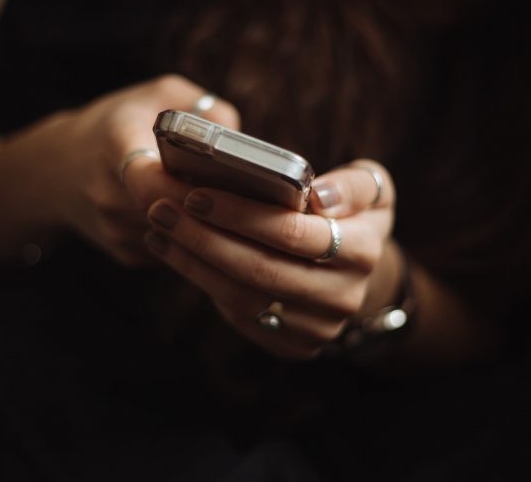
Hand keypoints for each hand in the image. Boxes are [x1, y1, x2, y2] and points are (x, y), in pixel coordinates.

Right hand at [0, 74, 238, 264]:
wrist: (56, 170)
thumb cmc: (116, 124)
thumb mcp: (157, 95)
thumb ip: (202, 108)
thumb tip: (241, 142)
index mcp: (114, 147)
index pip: (151, 180)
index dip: (189, 187)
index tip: (221, 182)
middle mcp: (109, 196)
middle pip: (174, 214)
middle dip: (212, 208)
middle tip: (249, 198)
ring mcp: (116, 232)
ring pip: (179, 237)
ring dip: (207, 226)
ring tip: (234, 207)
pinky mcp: (126, 255)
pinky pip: (173, 250)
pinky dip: (192, 237)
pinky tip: (203, 218)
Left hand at [145, 160, 396, 358]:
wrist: (354, 272)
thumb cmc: (351, 217)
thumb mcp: (371, 189)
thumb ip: (354, 185)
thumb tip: (319, 197)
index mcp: (363, 251)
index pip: (293, 233)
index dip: (240, 214)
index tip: (196, 195)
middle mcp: (343, 297)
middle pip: (260, 270)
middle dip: (203, 238)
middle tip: (161, 210)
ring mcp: (318, 328)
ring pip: (243, 297)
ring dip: (192, 263)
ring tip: (159, 230)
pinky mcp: (293, 345)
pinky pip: (240, 316)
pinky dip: (203, 283)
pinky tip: (177, 254)